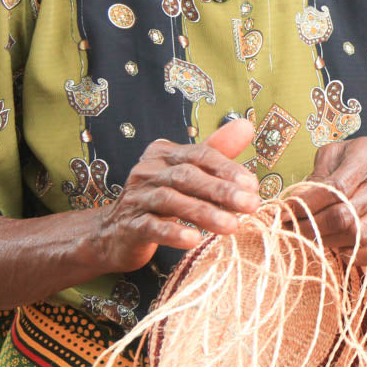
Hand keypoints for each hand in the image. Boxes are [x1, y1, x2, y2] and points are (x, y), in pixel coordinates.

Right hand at [94, 118, 258, 271]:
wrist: (114, 233)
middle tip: (251, 205)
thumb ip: (216, 151)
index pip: (200, 155)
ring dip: (204, 213)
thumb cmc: (159, 199)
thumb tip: (246, 125)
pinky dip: (173, 233)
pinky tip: (194, 241)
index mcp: (164, 154)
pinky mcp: (129, 226)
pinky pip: (151, 227)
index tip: (252, 186)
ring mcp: (136, 198)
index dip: (227, 169)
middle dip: (221, 190)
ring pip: (171, 201)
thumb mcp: (187, 172)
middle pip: (187, 176)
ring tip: (232, 226)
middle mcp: (148, 171)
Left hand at [290, 137, 366, 266]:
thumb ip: (315, 176)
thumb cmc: (354, 165)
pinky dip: (356, 256)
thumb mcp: (333, 157)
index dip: (306, 205)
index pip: (333, 188)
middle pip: (343, 216)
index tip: (285, 214)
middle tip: (293, 231)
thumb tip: (296, 203)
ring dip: (328, 242)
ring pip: (356, 236)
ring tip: (313, 239)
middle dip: (312, 227)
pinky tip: (341, 250)